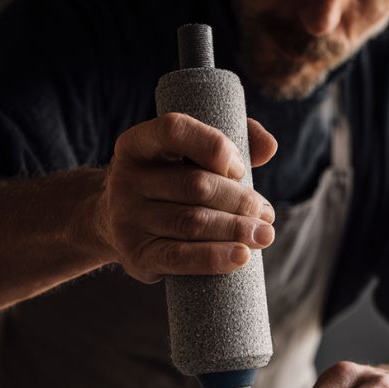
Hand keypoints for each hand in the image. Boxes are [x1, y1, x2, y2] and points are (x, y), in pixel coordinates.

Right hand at [95, 113, 278, 282]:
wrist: (120, 226)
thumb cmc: (170, 184)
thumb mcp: (189, 157)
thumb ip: (228, 144)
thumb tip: (268, 147)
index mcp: (138, 144)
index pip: (175, 130)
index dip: (214, 146)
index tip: (240, 169)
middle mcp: (125, 178)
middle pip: (195, 185)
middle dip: (240, 200)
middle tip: (266, 214)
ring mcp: (127, 218)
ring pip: (192, 222)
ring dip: (236, 229)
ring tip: (264, 234)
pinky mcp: (136, 255)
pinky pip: (179, 257)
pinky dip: (215, 257)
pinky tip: (242, 256)